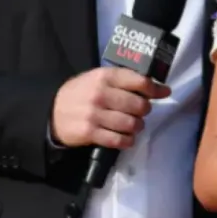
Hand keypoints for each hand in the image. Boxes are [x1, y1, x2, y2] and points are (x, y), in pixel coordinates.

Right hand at [50, 67, 170, 148]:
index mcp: (105, 76)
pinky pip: (118, 140)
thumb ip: (124, 80)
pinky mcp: (90, 133)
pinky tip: (126, 138)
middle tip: (141, 112)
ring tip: (134, 125)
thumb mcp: (98, 78)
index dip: (155, 89)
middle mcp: (101, 94)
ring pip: (131, 124)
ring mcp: (95, 114)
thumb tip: (157, 87)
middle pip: (139, 105)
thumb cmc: (81, 93)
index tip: (164, 93)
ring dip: (137, 126)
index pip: (139, 81)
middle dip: (145, 110)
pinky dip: (127, 141)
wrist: (52, 111)